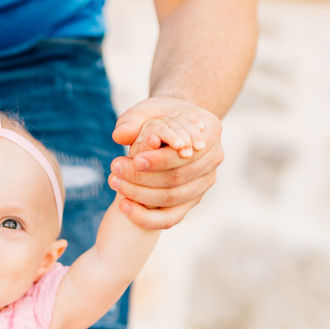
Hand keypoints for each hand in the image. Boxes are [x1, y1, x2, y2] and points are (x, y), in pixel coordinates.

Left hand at [110, 97, 223, 227]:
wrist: (169, 127)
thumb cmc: (158, 115)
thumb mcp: (146, 110)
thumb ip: (133, 120)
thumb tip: (120, 135)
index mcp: (212, 130)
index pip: (186, 153)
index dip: (160, 160)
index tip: (135, 159)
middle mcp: (214, 158)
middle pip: (178, 178)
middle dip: (143, 177)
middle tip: (116, 168)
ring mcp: (205, 182)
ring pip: (172, 198)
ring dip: (139, 194)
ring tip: (114, 181)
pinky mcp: (192, 201)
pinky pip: (169, 218)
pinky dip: (145, 216)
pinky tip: (123, 205)